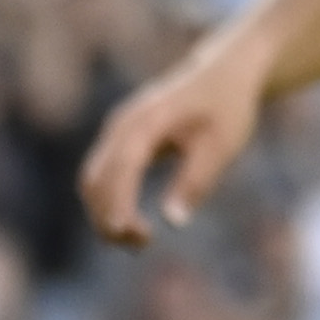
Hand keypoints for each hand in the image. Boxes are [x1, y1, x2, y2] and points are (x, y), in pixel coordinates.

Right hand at [80, 54, 266, 248]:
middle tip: (142, 245)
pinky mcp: (120, 139)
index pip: (122, 166)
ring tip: (140, 241)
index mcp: (147, 122)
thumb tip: (174, 221)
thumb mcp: (222, 145)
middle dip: (109, 215)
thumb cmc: (226, 108)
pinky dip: (109, 202)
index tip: (122, 232)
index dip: (117, 201)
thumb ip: (197, 180)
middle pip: (97, 178)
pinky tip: (131, 224)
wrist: (221, 73)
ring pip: (93, 180)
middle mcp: (122, 125)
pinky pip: (102, 175)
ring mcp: (116, 131)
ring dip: (105, 213)